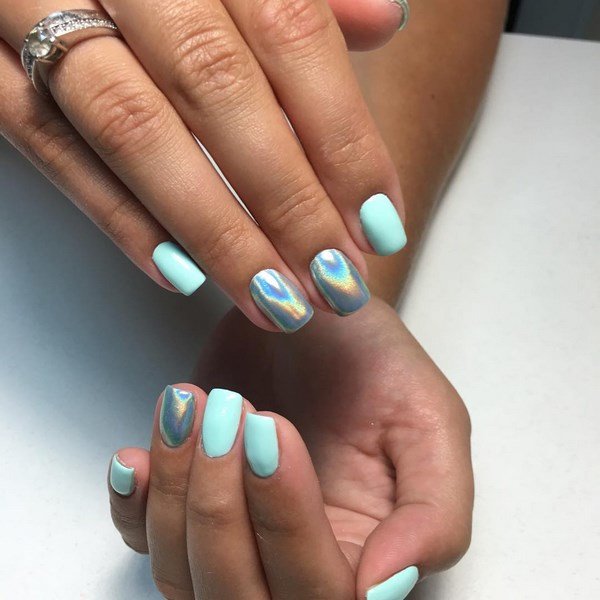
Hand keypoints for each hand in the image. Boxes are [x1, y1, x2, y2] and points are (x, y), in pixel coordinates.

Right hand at [0, 0, 407, 333]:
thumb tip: (384, 20)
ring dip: (213, 229)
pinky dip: (115, 214)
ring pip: (133, 128)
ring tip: (273, 299)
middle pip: (218, 90)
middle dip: (286, 201)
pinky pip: (45, 143)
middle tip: (335, 282)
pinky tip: (180, 274)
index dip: (342, 137)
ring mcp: (32, 4)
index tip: (379, 222)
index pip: (292, 33)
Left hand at [108, 298, 472, 597]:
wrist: (320, 319)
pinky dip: (133, 504)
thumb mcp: (431, 421)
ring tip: (192, 405)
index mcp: (365, 554)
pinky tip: (139, 455)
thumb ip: (433, 513)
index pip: (321, 592)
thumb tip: (383, 588)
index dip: (287, 523)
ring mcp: (237, 536)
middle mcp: (296, 561)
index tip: (273, 429)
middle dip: (222, 506)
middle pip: (239, 597)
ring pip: (182, 574)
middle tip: (230, 412)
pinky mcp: (189, 504)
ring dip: (176, 490)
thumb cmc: (377, 361)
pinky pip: (143, 538)